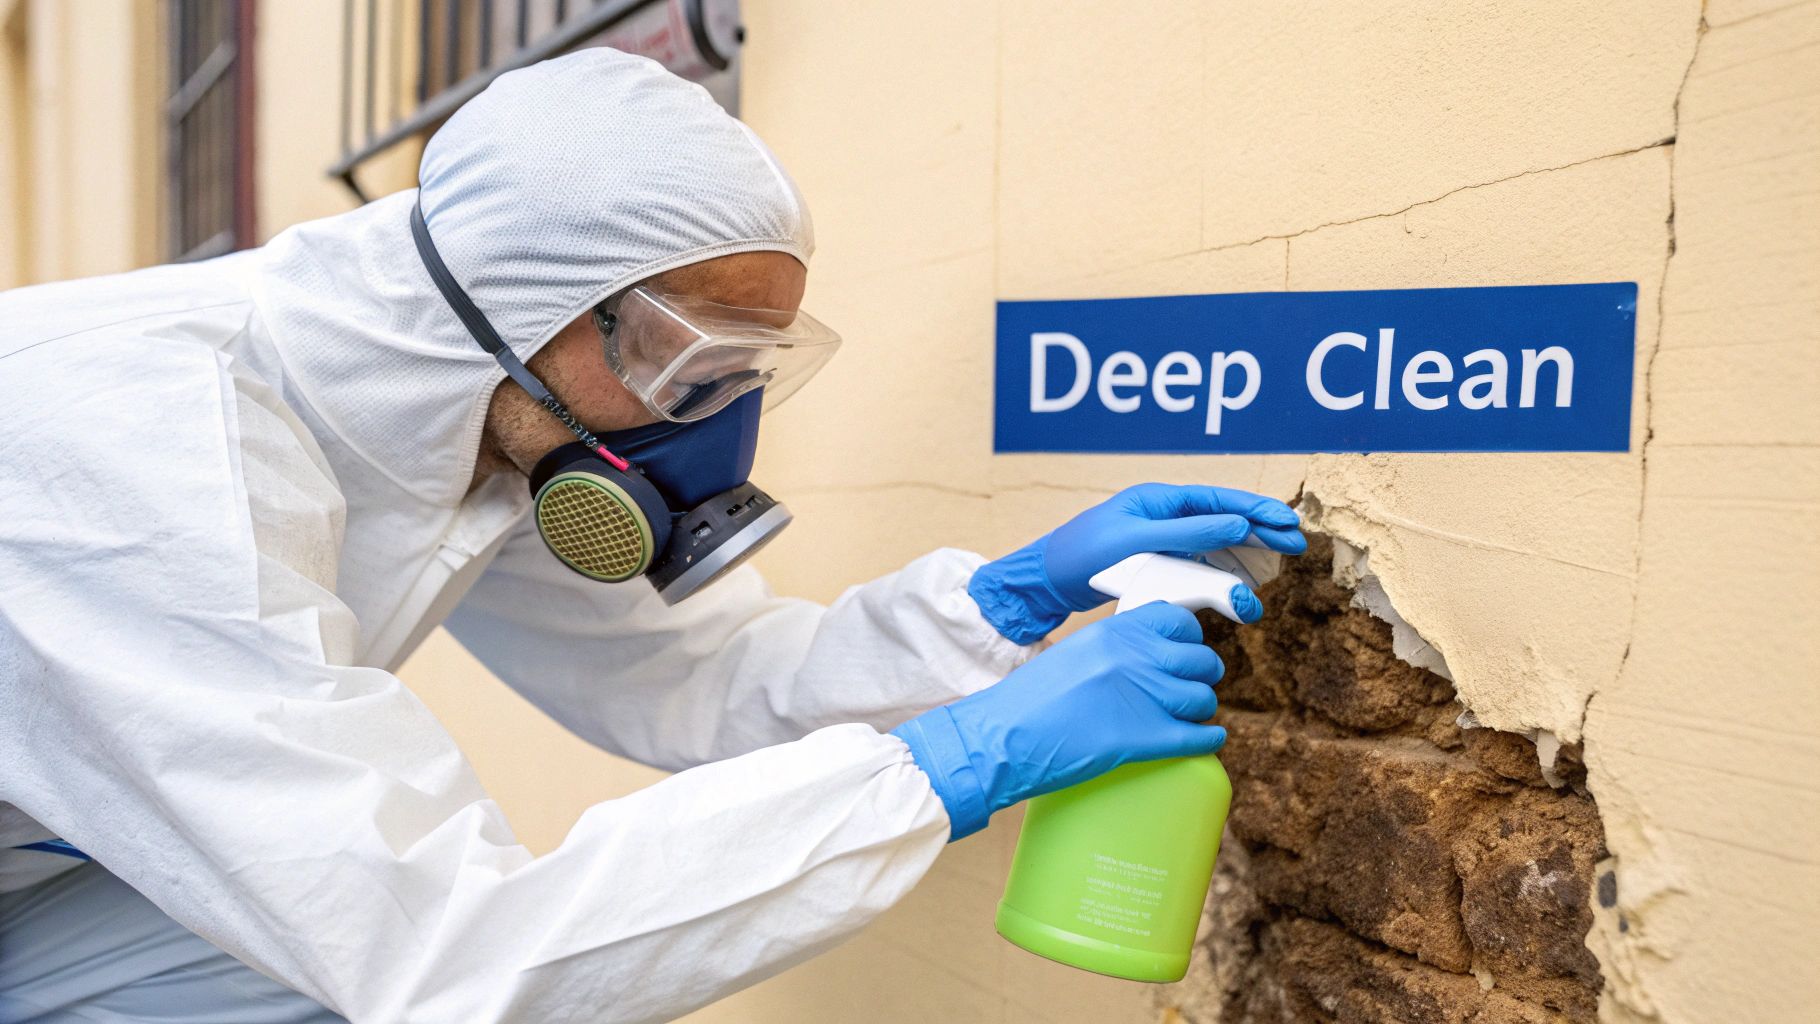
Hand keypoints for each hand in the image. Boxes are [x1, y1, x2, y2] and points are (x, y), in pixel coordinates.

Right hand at [890, 602, 1225, 839]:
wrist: (1002, 738)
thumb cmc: (1026, 701)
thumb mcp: (1071, 655)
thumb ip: (1111, 650)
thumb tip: (1142, 658)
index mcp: (1114, 632)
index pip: (1179, 621)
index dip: (1188, 639)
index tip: (1182, 652)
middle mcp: (1134, 657)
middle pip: (1201, 660)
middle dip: (1200, 676)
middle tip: (1187, 688)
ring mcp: (1144, 697)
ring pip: (1203, 699)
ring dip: (1199, 710)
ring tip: (1185, 718)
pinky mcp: (1146, 739)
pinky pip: (1199, 737)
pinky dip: (1207, 740)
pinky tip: (1204, 741)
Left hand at [970, 483, 1304, 644]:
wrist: (1047, 582)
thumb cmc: (1083, 555)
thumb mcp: (1137, 541)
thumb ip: (1189, 533)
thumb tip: (1237, 525)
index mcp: (1159, 500)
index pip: (1218, 500)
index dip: (1256, 510)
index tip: (1287, 521)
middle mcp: (1165, 516)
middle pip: (1224, 520)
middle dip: (1262, 531)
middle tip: (1296, 545)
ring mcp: (1163, 541)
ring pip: (1217, 544)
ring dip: (1248, 554)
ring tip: (1278, 565)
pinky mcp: (1158, 564)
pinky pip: (1200, 565)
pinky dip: (1224, 573)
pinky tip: (1243, 585)